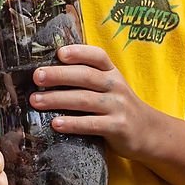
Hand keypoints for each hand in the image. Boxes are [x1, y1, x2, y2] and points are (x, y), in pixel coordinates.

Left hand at [29, 44, 164, 158]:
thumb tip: (47, 73)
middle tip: (37, 77)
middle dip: (59, 75)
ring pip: (85, 100)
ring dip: (58, 99)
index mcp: (112, 72)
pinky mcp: (118, 127)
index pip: (98, 56)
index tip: (59, 53)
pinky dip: (73, 123)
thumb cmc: (118, 106)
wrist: (148, 132)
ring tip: (36, 101)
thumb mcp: (108, 87)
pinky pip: (92, 124)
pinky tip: (56, 123)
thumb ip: (86, 78)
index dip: (79, 52)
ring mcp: (118, 106)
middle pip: (86, 76)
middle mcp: (115, 86)